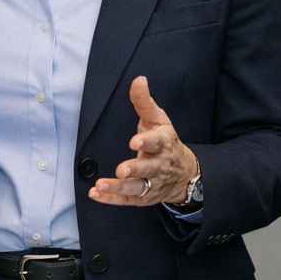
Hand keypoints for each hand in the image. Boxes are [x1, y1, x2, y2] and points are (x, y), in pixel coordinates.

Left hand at [90, 76, 198, 206]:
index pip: (157, 142)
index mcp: (163, 143)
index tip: (134, 141)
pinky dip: (111, 199)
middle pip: (149, 169)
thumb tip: (138, 80)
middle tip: (121, 170)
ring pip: (137, 187)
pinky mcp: (143, 197)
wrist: (185, 174)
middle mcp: (159, 165)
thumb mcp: (159, 120)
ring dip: (119, 188)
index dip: (146, 142)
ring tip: (101, 185)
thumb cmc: (166, 142)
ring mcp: (152, 183)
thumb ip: (145, 102)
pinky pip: (127, 200)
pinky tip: (96, 194)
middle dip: (135, 169)